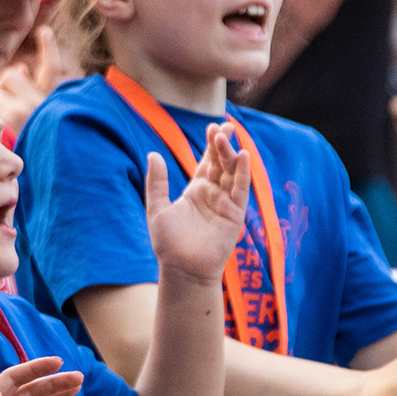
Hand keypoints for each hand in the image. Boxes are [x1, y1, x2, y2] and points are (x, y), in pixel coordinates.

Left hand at [0, 27, 66, 133]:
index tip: (44, 31)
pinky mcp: (6, 127)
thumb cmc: (51, 138)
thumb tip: (19, 68)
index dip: (49, 48)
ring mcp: (21, 115)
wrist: (53, 168)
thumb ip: (36, 86)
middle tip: (14, 99)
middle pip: (11, 76)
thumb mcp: (50, 109)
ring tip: (9, 118)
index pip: (52, 67)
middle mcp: (39, 104)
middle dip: (8, 85)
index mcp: (56, 98)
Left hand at [145, 123, 250, 284]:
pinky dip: (243, 173)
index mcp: (196, 190)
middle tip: (224, 126)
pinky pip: (241, 190)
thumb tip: (153, 154)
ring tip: (227, 136)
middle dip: (223, 144)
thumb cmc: (169, 243)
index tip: (213, 126)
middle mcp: (213, 194)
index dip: (211, 144)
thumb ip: (157, 182)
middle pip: (222, 163)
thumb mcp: (157, 208)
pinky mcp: (235, 214)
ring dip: (231, 154)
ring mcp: (225, 203)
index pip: (207, 161)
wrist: (181, 269)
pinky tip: (243, 155)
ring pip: (232, 173)